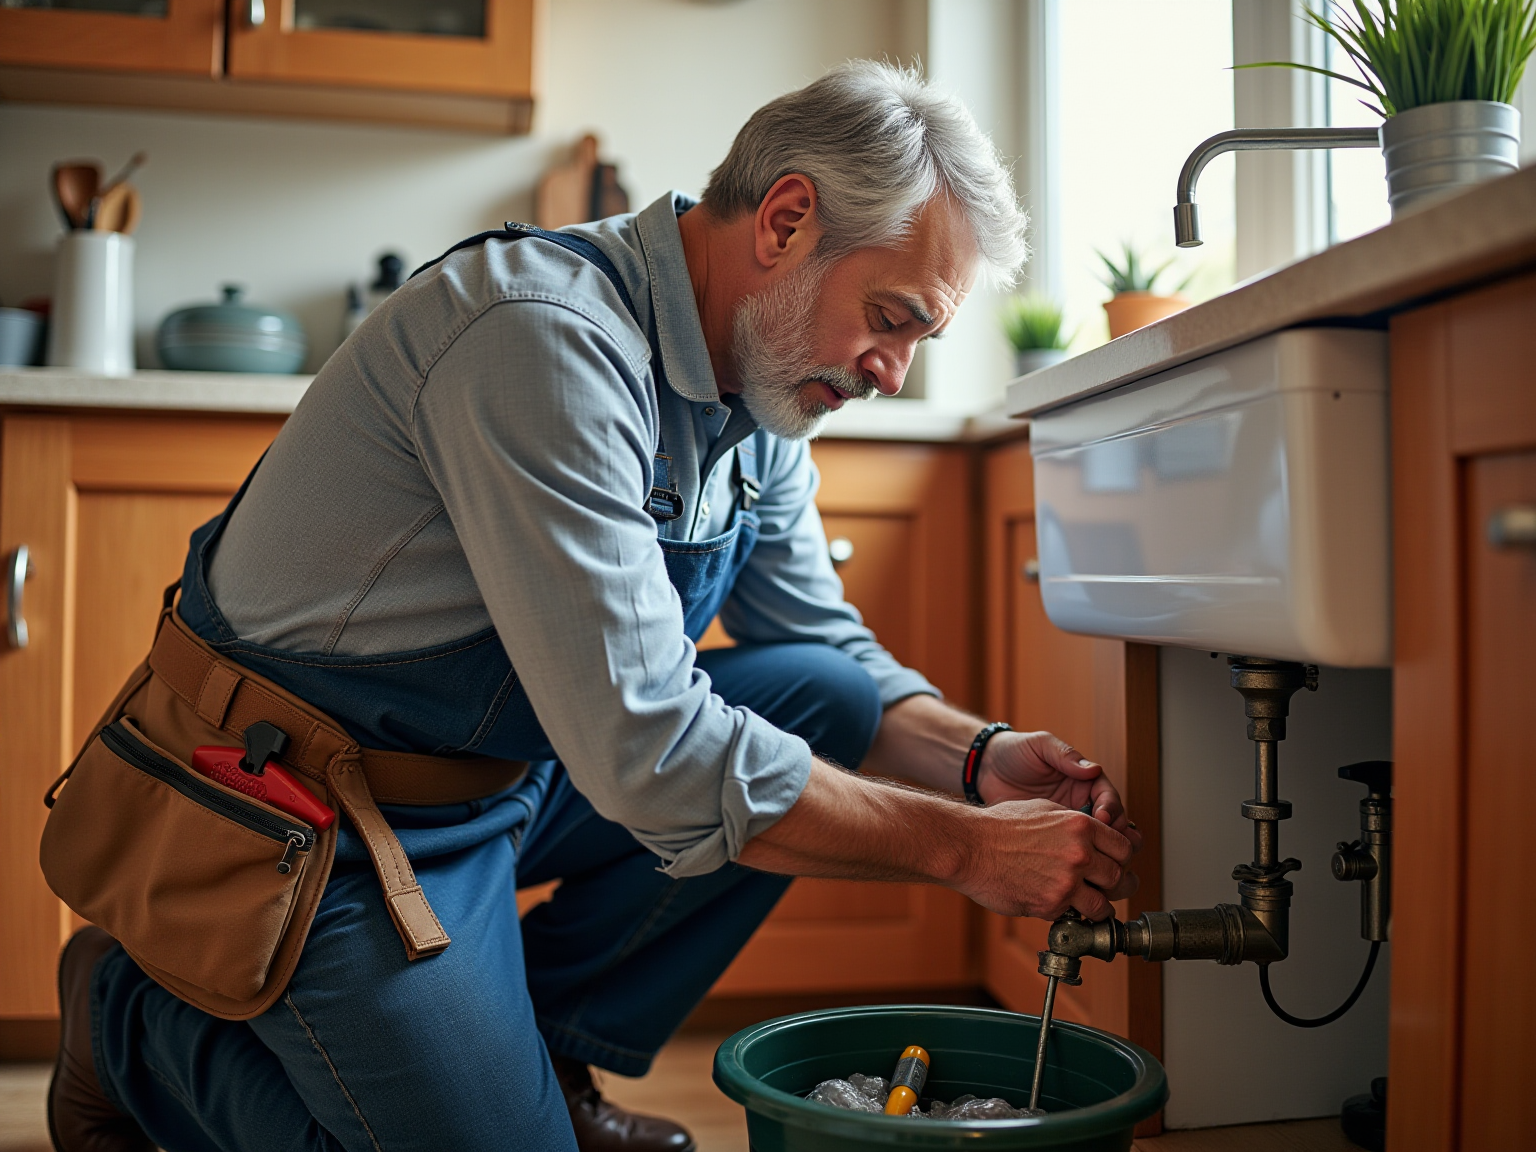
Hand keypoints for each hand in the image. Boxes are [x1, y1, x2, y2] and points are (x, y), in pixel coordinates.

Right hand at [957, 798, 1136, 919]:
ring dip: (1099, 907)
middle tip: (1110, 888)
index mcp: (1081, 826)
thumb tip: (1092, 835)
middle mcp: (1079, 854)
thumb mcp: (1044, 809)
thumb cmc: (999, 826)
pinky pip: (1074, 917)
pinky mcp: (1050, 904)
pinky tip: (1061, 906)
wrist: (970, 847)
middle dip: (1116, 885)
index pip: (1125, 848)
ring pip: (1103, 905)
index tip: (1116, 864)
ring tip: (1091, 905)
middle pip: (1119, 877)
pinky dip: (1071, 915)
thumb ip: (1074, 824)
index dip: (1122, 858)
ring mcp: (1066, 882)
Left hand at [977, 730, 1142, 852]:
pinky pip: (1070, 851)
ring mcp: (1067, 822)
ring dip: (1100, 854)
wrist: (985, 770)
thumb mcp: (1040, 746)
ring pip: (1095, 842)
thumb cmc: (1014, 752)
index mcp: (1084, 780)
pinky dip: (1077, 861)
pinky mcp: (1052, 838)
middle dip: (1113, 836)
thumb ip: (1065, 756)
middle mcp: (1081, 802)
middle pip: (1111, 824)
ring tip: (1098, 864)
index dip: (1111, 809)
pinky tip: (1076, 870)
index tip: (1103, 819)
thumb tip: (1094, 769)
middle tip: (1107, 848)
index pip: (1108, 797)